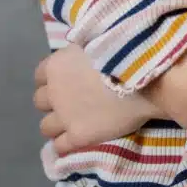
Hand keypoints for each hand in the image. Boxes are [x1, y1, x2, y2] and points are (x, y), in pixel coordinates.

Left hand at [34, 44, 157, 153]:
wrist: (146, 79)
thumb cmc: (125, 54)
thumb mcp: (96, 40)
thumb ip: (80, 52)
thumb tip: (78, 55)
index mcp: (57, 66)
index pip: (40, 76)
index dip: (54, 79)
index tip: (69, 80)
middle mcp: (54, 92)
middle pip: (40, 102)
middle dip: (54, 102)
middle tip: (75, 102)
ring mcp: (64, 116)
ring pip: (46, 127)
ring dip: (58, 124)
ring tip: (76, 123)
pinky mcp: (78, 137)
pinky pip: (60, 146)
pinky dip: (67, 143)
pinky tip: (79, 139)